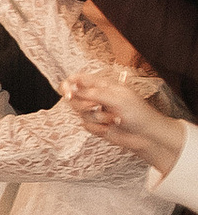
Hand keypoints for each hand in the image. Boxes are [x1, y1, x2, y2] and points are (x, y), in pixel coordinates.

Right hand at [64, 68, 183, 168]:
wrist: (146, 135)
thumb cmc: (138, 113)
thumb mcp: (117, 98)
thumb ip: (94, 93)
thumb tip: (74, 88)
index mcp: (103, 85)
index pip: (78, 80)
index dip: (69, 84)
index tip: (67, 92)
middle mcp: (97, 97)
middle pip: (74, 97)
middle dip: (83, 104)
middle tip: (95, 106)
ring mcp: (96, 112)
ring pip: (80, 113)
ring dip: (96, 117)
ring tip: (113, 119)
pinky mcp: (97, 126)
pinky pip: (86, 126)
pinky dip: (98, 128)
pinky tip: (111, 127)